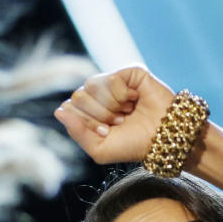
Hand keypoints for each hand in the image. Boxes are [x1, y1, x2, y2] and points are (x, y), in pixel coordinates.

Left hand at [54, 67, 174, 165]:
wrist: (163, 138)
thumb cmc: (134, 146)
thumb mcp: (100, 149)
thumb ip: (77, 132)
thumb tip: (59, 110)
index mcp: (91, 113)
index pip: (70, 109)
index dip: (86, 123)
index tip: (106, 132)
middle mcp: (100, 95)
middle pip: (78, 97)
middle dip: (98, 115)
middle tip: (118, 122)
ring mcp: (114, 82)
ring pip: (91, 86)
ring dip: (109, 106)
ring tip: (127, 113)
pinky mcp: (129, 72)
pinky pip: (110, 79)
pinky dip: (121, 95)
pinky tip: (134, 100)